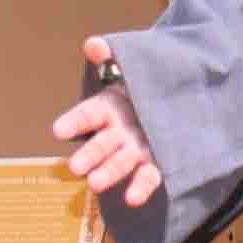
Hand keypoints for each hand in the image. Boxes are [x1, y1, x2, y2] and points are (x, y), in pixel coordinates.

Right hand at [53, 44, 165, 211]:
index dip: (74, 122)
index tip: (59, 130)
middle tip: (75, 167)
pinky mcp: (154, 165)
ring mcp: (136, 151)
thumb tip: (92, 44)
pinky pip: (148, 177)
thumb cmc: (149, 84)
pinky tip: (133, 198)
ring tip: (96, 183)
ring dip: (108, 173)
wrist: (183, 99)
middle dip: (89, 155)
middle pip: (100, 144)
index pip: (88, 115)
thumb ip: (111, 56)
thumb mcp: (132, 66)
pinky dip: (139, 188)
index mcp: (110, 108)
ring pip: (120, 163)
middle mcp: (119, 132)